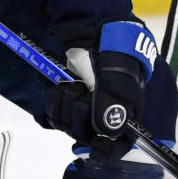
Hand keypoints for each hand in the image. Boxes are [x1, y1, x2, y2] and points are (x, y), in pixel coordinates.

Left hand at [46, 20, 156, 162]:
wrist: (91, 29)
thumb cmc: (113, 51)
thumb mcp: (118, 75)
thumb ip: (113, 103)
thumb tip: (106, 133)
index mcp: (124, 113)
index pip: (116, 146)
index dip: (105, 148)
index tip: (96, 146)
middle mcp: (103, 115)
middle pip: (86, 136)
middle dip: (79, 115)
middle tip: (82, 93)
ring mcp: (82, 108)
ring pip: (68, 126)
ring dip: (65, 106)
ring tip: (71, 86)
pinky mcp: (65, 101)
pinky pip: (54, 116)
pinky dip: (53, 103)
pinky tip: (58, 89)